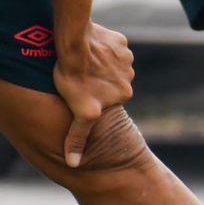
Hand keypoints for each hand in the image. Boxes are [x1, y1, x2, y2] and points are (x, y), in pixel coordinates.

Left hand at [52, 22, 134, 167]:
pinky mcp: (119, 40)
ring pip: (109, 62)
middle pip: (109, 80)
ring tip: (78, 60)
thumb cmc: (75, 77)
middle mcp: (129, 77)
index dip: (93, 94)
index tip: (80, 90)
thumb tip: (73, 164)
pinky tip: (85, 47)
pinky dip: (98, 46)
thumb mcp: (79, 113)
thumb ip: (78, 137)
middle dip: (95, 78)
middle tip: (76, 75)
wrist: (76, 42)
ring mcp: (126, 57)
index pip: (108, 97)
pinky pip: (109, 44)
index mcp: (124, 94)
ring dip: (96, 62)